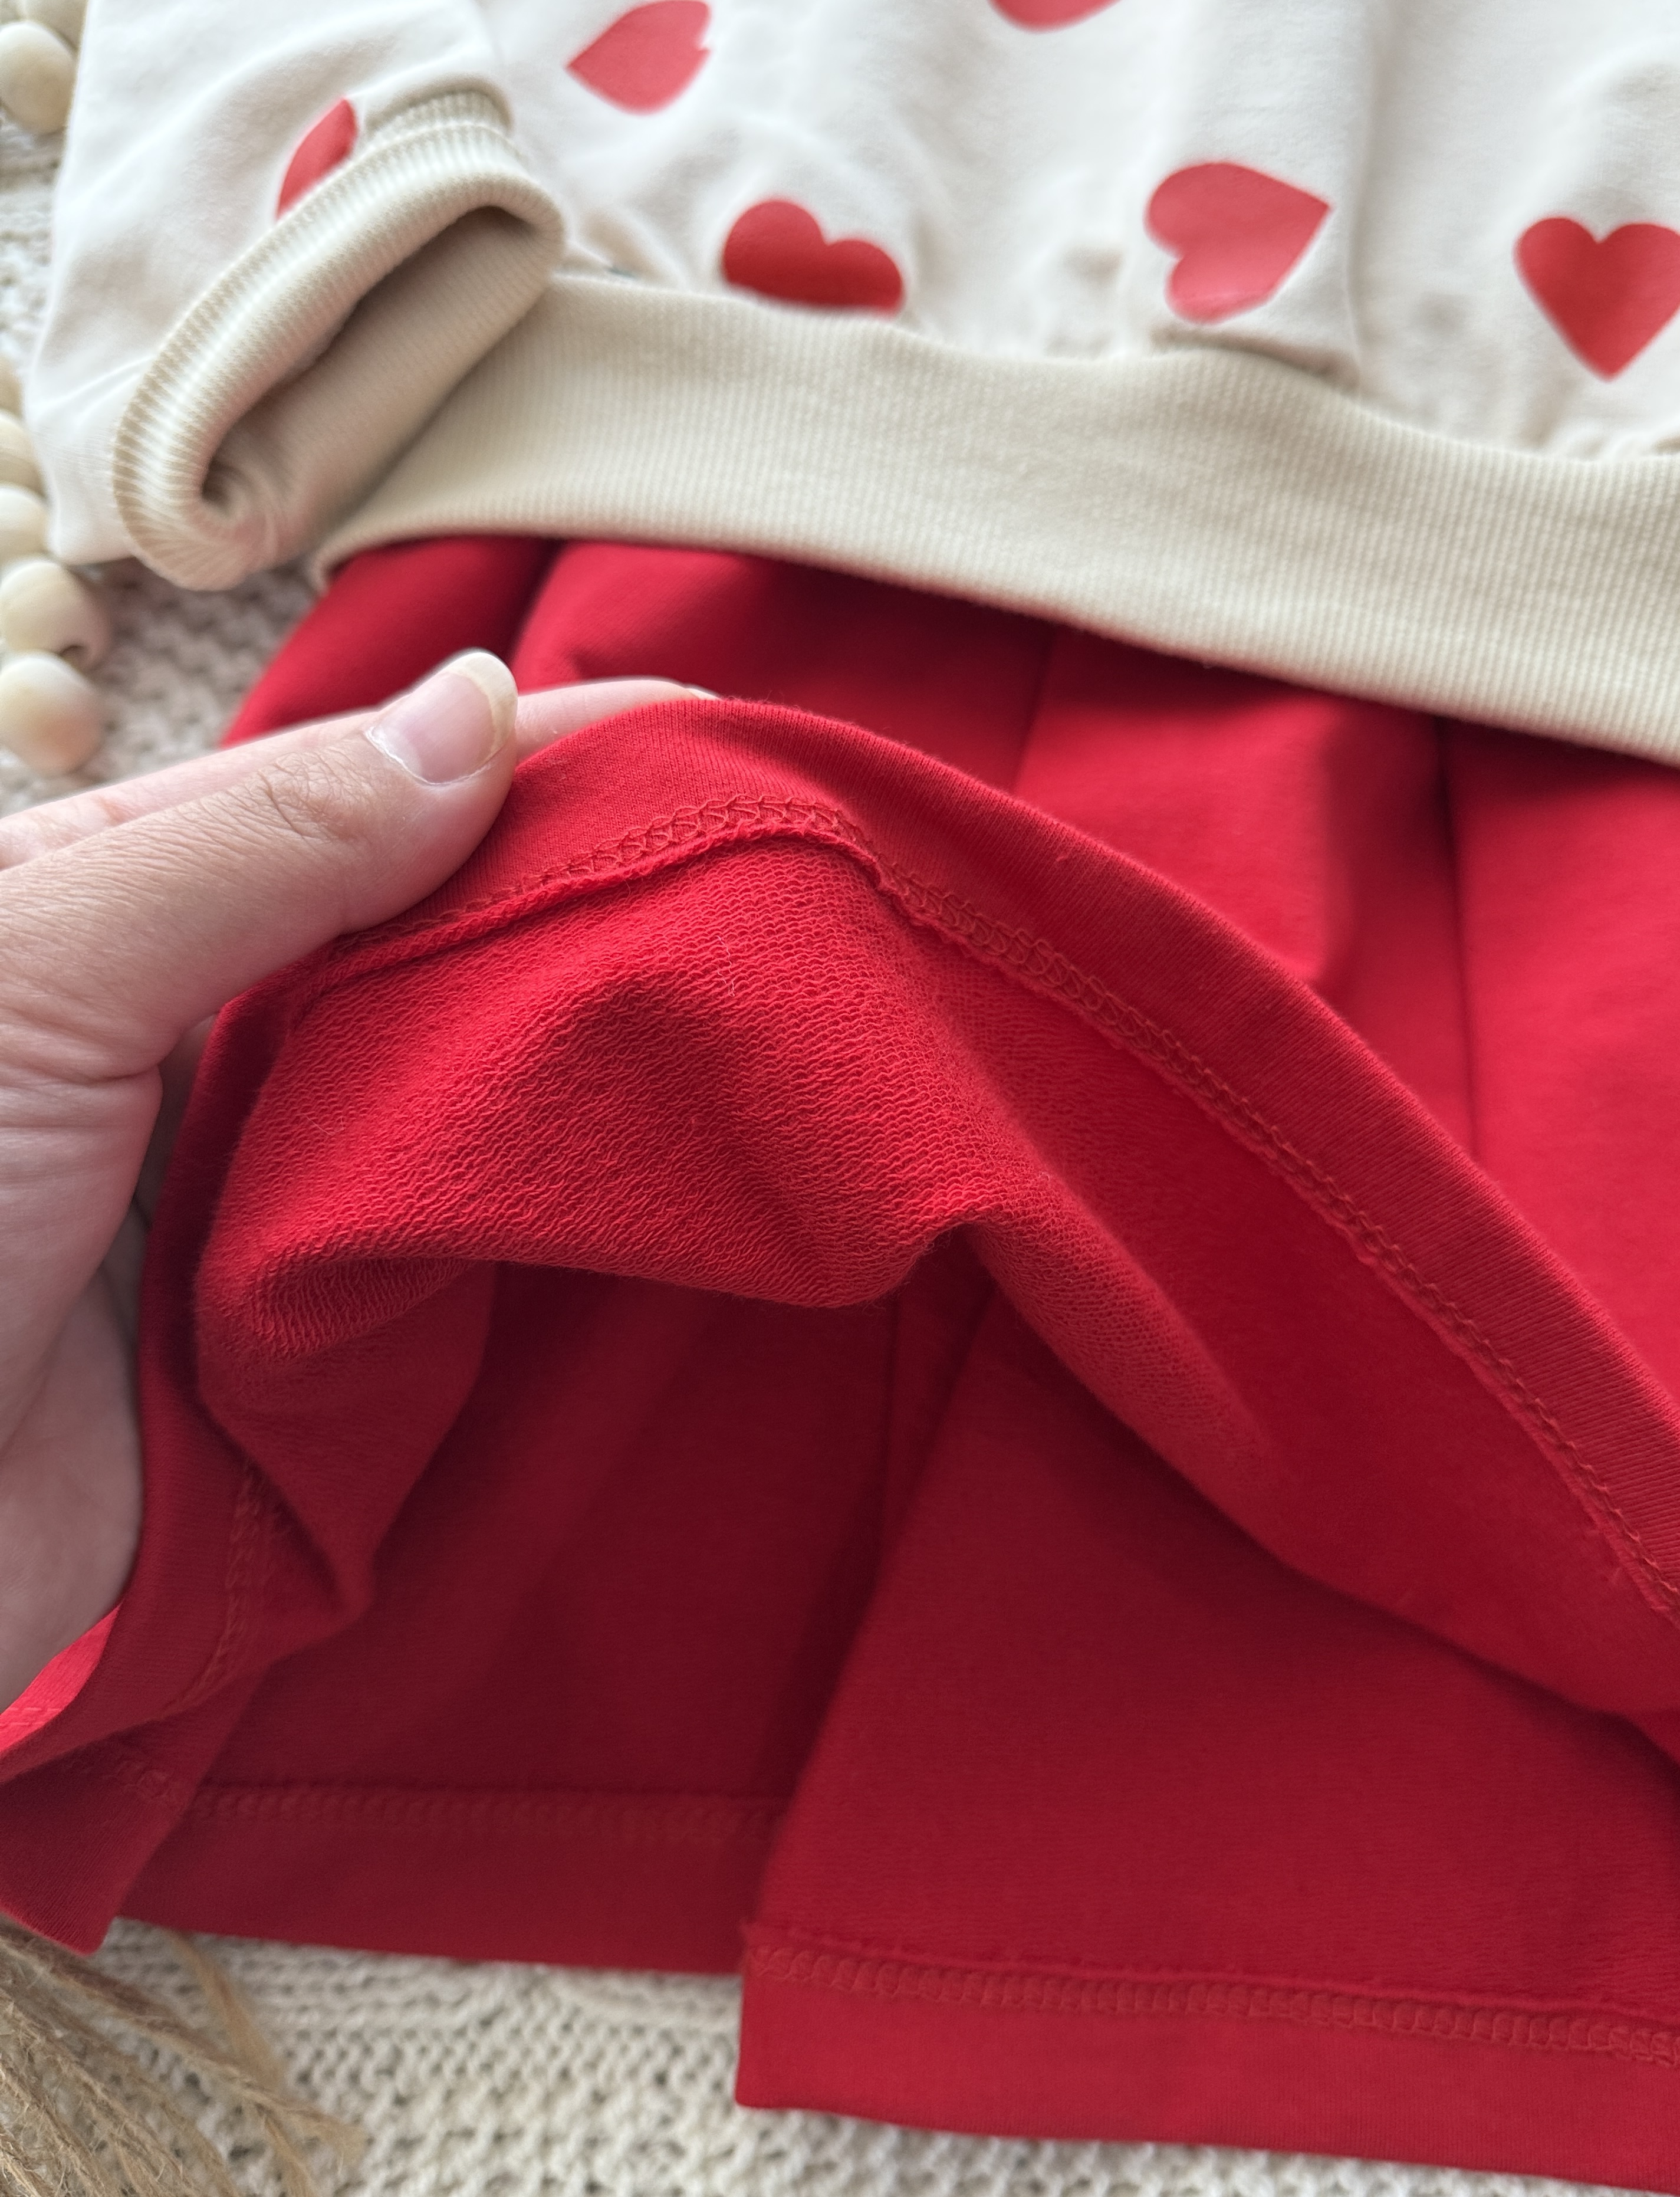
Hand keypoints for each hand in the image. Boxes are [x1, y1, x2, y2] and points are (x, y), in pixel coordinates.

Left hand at [0, 657, 691, 1714]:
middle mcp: (212, 1032)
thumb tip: (479, 712)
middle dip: (586, 894)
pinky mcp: (321, 1330)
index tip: (694, 725)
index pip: (361, 797)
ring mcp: (273, 1181)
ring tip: (768, 985)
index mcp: (130, 909)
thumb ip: (262, 847)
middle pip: (436, 939)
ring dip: (590, 1049)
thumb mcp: (44, 966)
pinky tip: (663, 1147)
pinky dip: (547, 1201)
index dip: (524, 753)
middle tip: (777, 855)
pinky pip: (459, 1244)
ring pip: (464, 1084)